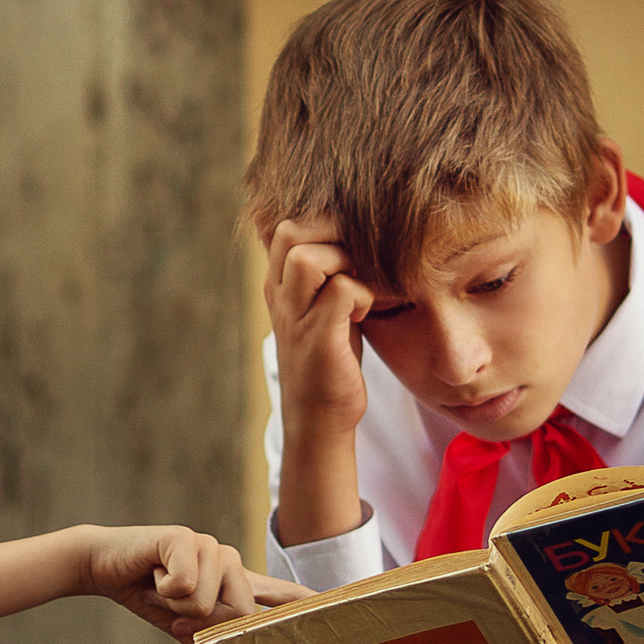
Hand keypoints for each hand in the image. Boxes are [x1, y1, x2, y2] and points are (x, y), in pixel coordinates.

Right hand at [81, 526, 300, 643]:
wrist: (104, 565)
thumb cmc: (147, 594)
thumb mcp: (184, 623)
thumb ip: (212, 635)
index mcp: (235, 581)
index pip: (282, 594)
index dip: (310, 605)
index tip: (341, 613)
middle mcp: (229, 560)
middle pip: (241, 613)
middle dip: (198, 621)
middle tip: (170, 603)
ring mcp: (210, 546)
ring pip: (208, 603)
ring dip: (174, 606)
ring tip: (159, 586)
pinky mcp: (185, 538)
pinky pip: (185, 586)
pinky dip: (161, 590)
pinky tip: (152, 573)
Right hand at [264, 214, 375, 548]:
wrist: (320, 419)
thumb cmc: (331, 359)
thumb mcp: (324, 308)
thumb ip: (328, 273)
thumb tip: (360, 236)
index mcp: (279, 284)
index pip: (288, 226)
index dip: (324, 224)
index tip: (352, 247)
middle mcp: (279, 295)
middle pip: (291, 231)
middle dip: (332, 235)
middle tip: (357, 261)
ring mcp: (294, 316)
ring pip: (308, 256)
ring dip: (345, 261)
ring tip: (360, 286)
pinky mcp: (317, 339)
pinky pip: (342, 289)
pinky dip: (362, 293)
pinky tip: (365, 313)